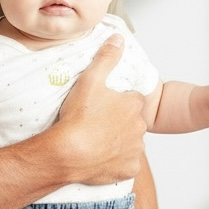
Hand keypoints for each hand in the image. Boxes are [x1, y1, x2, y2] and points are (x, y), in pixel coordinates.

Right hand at [57, 36, 147, 184]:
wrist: (69, 153)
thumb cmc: (78, 117)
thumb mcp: (90, 80)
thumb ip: (106, 58)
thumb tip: (118, 39)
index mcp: (133, 105)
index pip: (132, 100)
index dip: (117, 102)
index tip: (102, 106)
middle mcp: (139, 127)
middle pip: (132, 122)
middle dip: (119, 123)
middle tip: (96, 125)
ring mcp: (135, 150)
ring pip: (130, 143)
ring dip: (118, 142)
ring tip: (96, 142)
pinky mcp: (128, 169)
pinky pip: (126, 164)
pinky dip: (116, 162)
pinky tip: (100, 158)